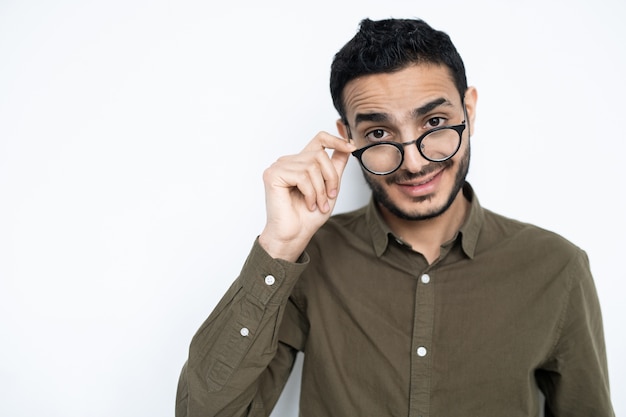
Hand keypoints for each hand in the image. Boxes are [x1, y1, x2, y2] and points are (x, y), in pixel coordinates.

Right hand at [259, 131, 354, 260]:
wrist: (294, 235)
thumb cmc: (308, 216)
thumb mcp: (330, 187)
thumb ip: (336, 166)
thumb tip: (348, 146)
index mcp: (301, 162)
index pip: (319, 139)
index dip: (336, 140)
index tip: (351, 147)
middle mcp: (289, 161)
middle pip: (319, 155)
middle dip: (330, 178)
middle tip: (330, 197)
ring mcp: (279, 167)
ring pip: (312, 167)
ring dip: (320, 190)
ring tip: (318, 204)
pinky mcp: (273, 175)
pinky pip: (301, 176)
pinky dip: (310, 193)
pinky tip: (308, 204)